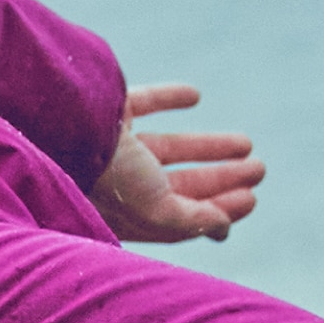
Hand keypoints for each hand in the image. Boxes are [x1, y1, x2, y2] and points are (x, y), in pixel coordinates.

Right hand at [93, 81, 265, 247]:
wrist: (64, 124)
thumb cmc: (108, 175)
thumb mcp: (157, 209)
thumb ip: (192, 220)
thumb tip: (222, 227)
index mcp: (128, 216)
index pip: (181, 219)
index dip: (217, 212)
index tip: (250, 201)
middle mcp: (120, 186)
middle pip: (181, 186)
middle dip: (221, 181)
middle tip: (259, 171)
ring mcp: (112, 147)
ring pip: (169, 148)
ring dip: (208, 147)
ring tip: (246, 144)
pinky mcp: (109, 110)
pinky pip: (145, 102)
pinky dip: (169, 98)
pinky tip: (195, 95)